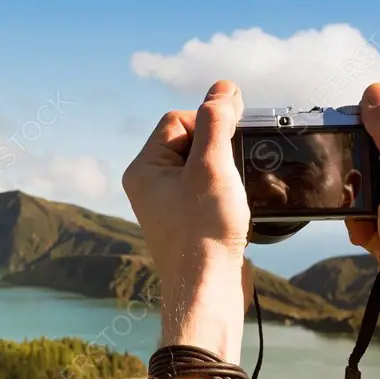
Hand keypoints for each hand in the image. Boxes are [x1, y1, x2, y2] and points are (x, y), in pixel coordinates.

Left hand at [122, 81, 252, 360]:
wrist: (207, 291)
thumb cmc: (203, 233)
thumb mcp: (212, 167)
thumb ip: (217, 122)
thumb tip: (223, 88)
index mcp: (144, 169)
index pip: (177, 120)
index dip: (208, 124)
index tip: (228, 145)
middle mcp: (150, 184)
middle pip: (191, 140)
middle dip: (218, 149)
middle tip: (230, 174)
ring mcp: (169, 204)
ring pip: (204, 166)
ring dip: (225, 171)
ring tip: (231, 195)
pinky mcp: (189, 221)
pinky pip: (209, 189)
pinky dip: (227, 190)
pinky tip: (236, 208)